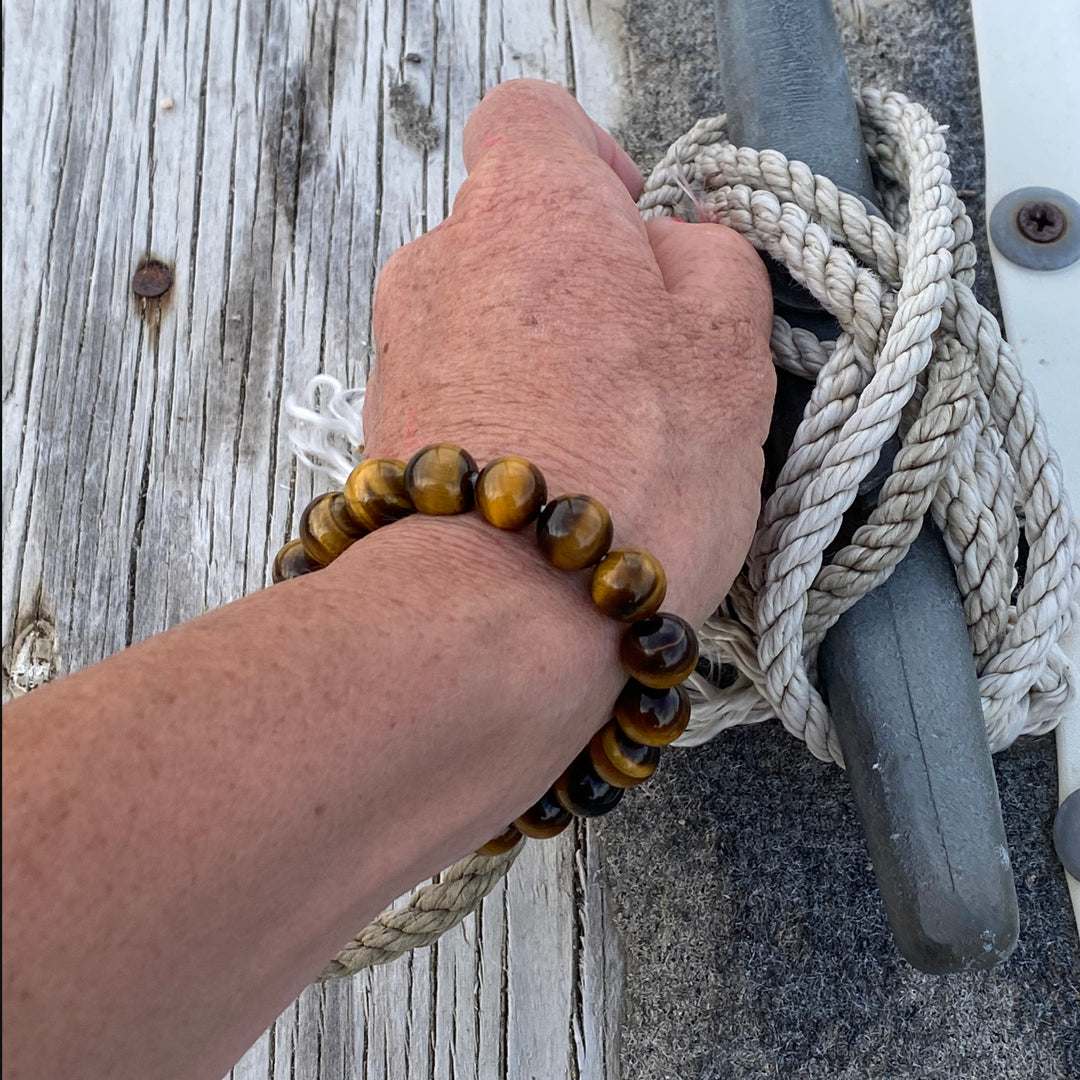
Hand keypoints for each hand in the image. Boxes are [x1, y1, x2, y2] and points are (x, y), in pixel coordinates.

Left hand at [361, 80, 773, 620]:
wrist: (494, 613)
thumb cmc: (628, 474)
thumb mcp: (730, 347)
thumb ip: (713, 257)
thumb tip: (675, 241)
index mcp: (527, 207)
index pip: (534, 116)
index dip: (596, 165)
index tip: (637, 236)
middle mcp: (439, 261)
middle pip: (517, 238)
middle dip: (585, 287)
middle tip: (649, 371)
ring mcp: (400, 351)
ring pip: (494, 326)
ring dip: (550, 366)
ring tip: (607, 449)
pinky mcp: (386, 431)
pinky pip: (468, 398)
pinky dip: (512, 423)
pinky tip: (557, 486)